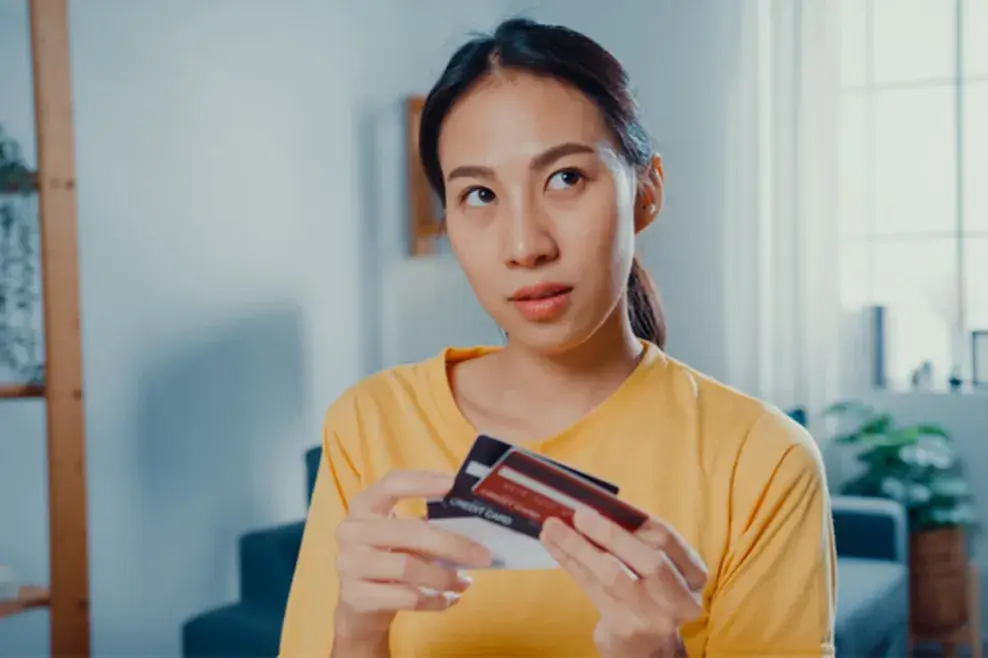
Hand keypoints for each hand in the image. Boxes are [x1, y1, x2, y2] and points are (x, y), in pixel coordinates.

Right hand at [332, 470, 492, 646]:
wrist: (357, 608)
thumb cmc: (387, 561)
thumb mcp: (401, 537)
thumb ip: (427, 525)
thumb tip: (474, 523)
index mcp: (365, 505)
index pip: (392, 484)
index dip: (423, 481)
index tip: (454, 484)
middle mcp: (351, 530)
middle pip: (409, 531)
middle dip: (451, 544)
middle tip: (482, 555)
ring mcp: (349, 564)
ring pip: (408, 567)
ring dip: (443, 576)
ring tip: (464, 581)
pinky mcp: (356, 596)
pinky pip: (407, 597)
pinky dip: (435, 599)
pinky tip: (449, 599)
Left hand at [540, 509, 707, 657]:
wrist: (645, 646)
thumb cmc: (647, 591)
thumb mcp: (656, 567)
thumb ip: (637, 539)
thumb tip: (596, 502)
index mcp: (693, 574)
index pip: (667, 539)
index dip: (638, 519)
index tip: (607, 502)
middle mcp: (681, 598)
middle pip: (649, 560)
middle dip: (611, 534)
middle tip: (579, 514)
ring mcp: (653, 617)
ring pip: (613, 575)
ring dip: (579, 547)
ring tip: (552, 527)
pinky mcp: (624, 628)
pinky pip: (592, 588)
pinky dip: (570, 562)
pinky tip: (552, 544)